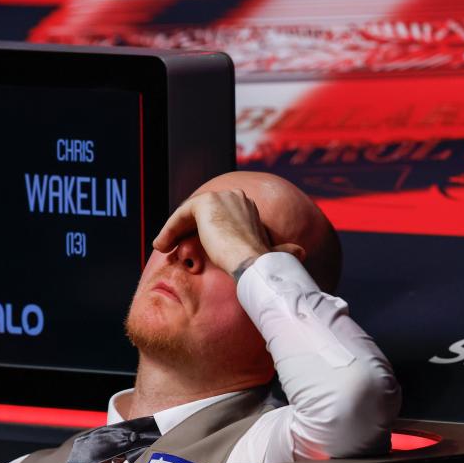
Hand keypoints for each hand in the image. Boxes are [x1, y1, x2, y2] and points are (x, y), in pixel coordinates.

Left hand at [152, 189, 304, 276]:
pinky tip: (161, 245)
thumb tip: (302, 253)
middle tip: (172, 246)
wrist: (255, 264)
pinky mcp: (205, 204)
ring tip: (164, 247)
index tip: (190, 246)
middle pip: (201, 212)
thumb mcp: (275, 253)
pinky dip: (169, 229)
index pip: (217, 214)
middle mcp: (236, 197)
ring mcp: (221, 198)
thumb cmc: (265, 265)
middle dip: (185, 228)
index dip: (201, 230)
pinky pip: (180, 214)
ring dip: (174, 229)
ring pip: (189, 213)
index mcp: (249, 206)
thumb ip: (284, 250)